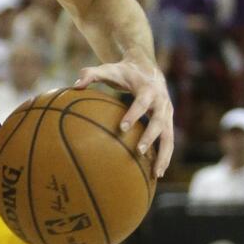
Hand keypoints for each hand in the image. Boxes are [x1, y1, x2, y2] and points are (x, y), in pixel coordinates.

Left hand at [74, 55, 172, 176]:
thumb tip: (74, 85)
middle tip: (139, 151)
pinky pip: (168, 142)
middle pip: (159, 121)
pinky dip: (164, 157)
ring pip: (169, 136)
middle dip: (150, 137)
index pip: (141, 102)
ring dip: (164, 155)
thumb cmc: (124, 72)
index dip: (133, 114)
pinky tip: (156, 174)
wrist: (148, 69)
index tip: (121, 128)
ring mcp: (168, 114)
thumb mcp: (108, 69)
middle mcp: (162, 102)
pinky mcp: (168, 122)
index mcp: (148, 89)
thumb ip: (91, 74)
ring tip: (156, 174)